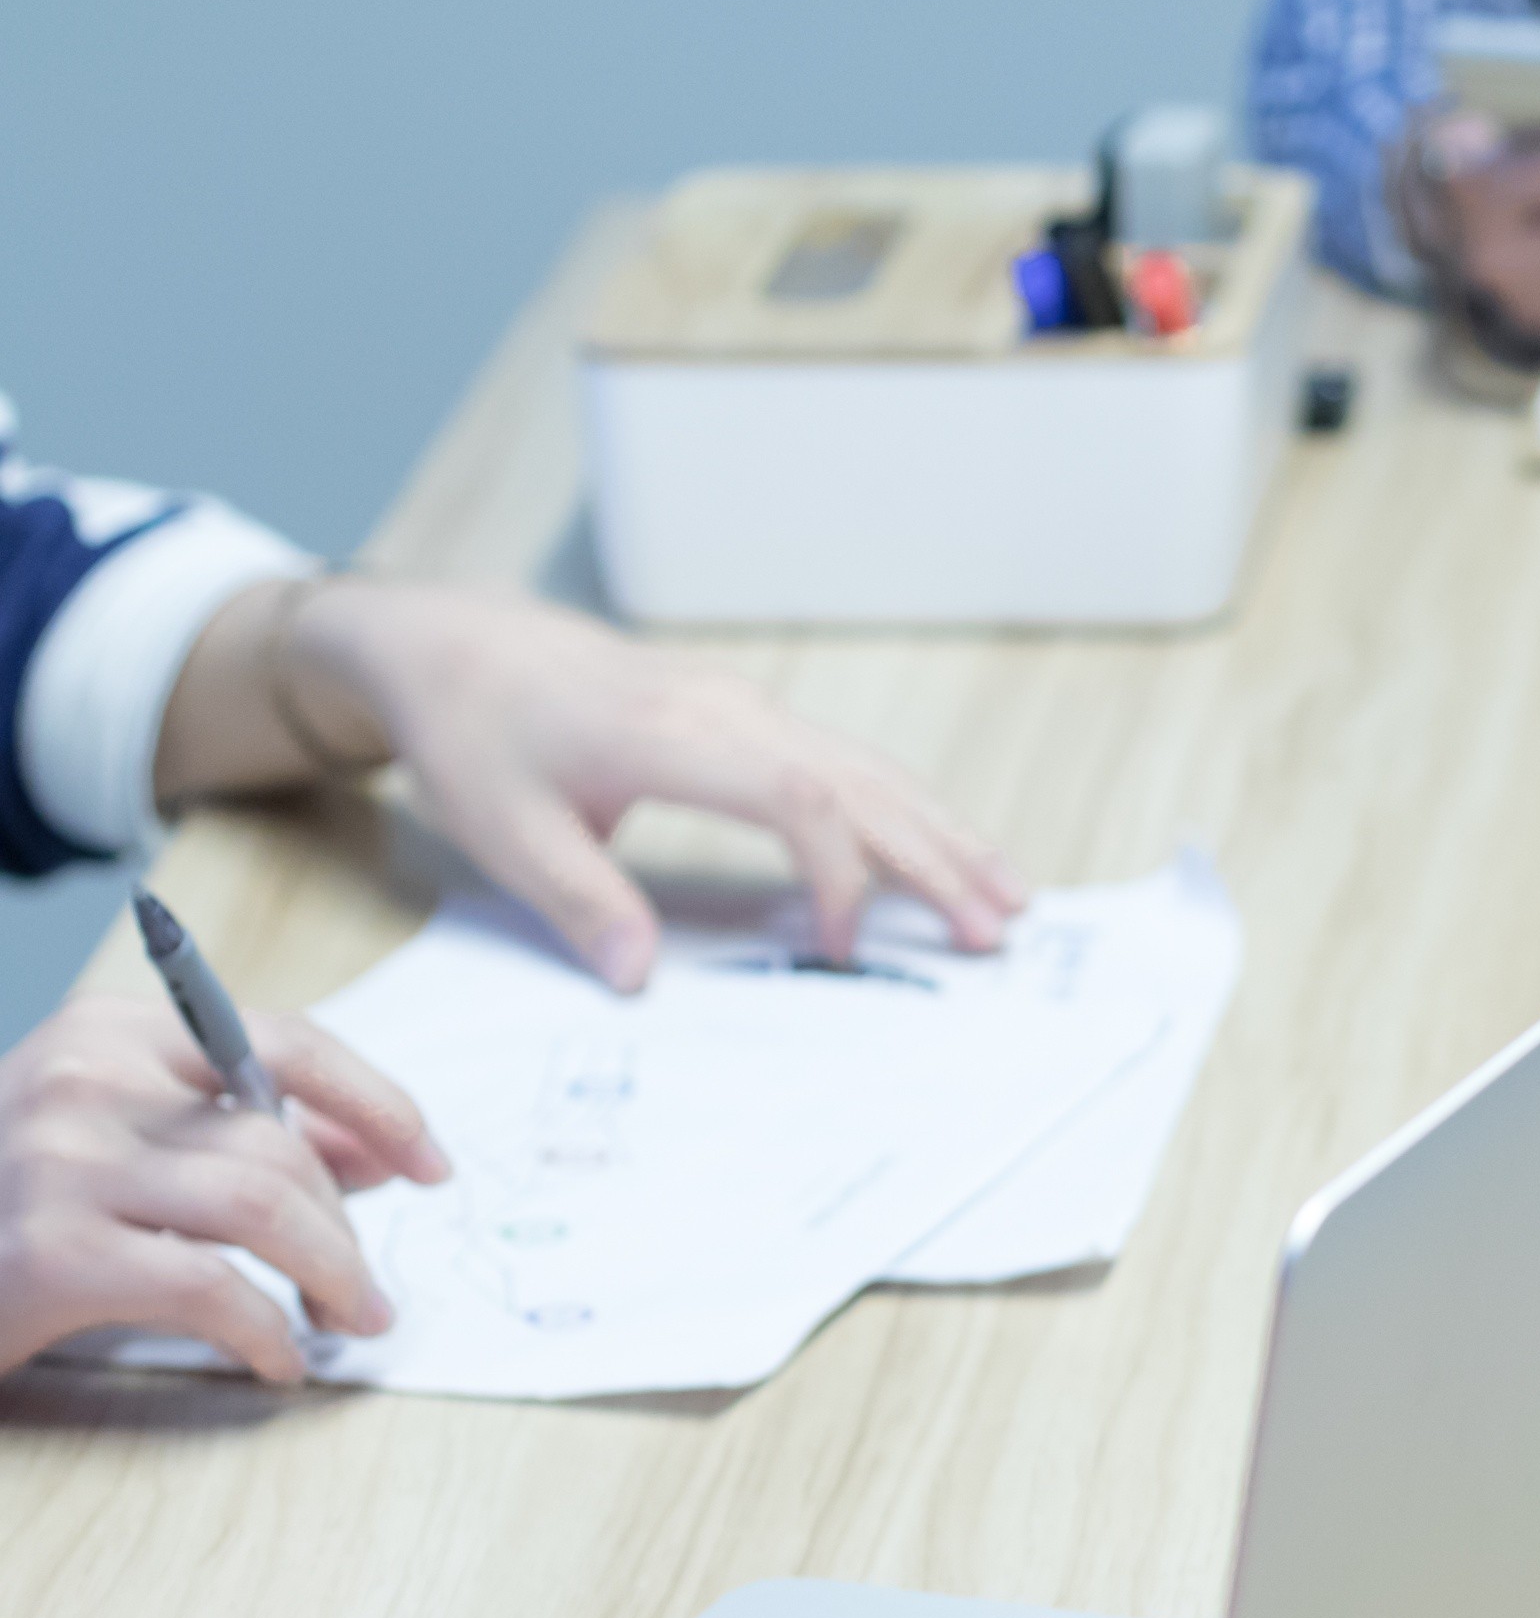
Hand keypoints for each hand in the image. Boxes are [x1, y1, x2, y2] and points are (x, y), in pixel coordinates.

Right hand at [0, 998, 450, 1384]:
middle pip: (280, 1145)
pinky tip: (278, 1361)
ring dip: (334, 1274)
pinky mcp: (51, 1251)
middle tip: (368, 1289)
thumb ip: (238, 1132)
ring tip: (350, 1320)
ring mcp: (61, 1162)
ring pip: (264, 1206)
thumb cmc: (10, 1204)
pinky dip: (266, 1332)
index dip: (381, 1105)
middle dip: (348, 1226)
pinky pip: (210, 1288)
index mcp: (112, 1033)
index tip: (432, 1164)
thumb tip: (379, 1155)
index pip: (286, 1044)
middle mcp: (85, 1080)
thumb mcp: (119, 1140)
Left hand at [159, 577, 1026, 992]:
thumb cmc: (473, 731)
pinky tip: (942, 845)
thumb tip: (640, 978)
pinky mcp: (745, 714)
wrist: (453, 639)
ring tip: (1008, 891)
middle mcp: (726, 711)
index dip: (839, 874)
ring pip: (869, 766)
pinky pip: (846, 759)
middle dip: (936, 857)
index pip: (798, 798)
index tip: (838, 950)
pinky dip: (906, 807)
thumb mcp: (502, 826)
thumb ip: (576, 902)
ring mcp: (744, 705)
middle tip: (995, 930)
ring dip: (941, 831)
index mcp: (671, 736)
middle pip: (863, 780)